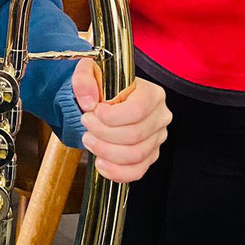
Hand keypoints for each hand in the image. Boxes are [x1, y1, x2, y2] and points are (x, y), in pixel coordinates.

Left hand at [71, 60, 169, 181]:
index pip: (137, 111)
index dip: (111, 116)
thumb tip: (88, 101)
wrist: (101, 101)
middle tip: (86, 124)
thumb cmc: (100, 86)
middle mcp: (160, 116)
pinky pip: (137, 171)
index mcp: (152, 94)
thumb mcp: (89, 72)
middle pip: (134, 135)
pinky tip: (100, 163)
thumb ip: (84, 79)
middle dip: (103, 133)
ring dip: (106, 151)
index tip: (93, 111)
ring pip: (135, 155)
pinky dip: (117, 172)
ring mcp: (156, 138)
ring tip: (89, 140)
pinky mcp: (149, 156)